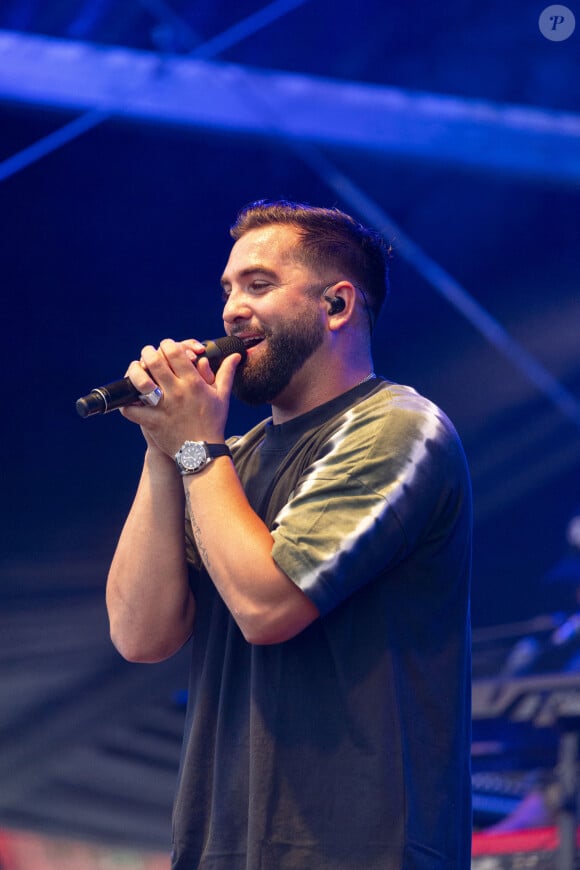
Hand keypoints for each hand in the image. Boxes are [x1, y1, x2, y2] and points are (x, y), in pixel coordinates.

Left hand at [120, 338, 240, 455]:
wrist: (203, 452)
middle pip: (155, 361)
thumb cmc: (213, 423)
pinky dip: (126, 404)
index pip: (175, 352)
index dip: (167, 344)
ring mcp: (163, 407)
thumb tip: (236, 356)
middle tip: (148, 353)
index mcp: (193, 383)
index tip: (166, 347)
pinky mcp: (152, 422)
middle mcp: (177, 392)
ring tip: (136, 370)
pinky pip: (132, 410)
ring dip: (135, 372)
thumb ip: (226, 373)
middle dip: (148, 352)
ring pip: (141, 381)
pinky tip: (128, 399)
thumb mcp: (222, 396)